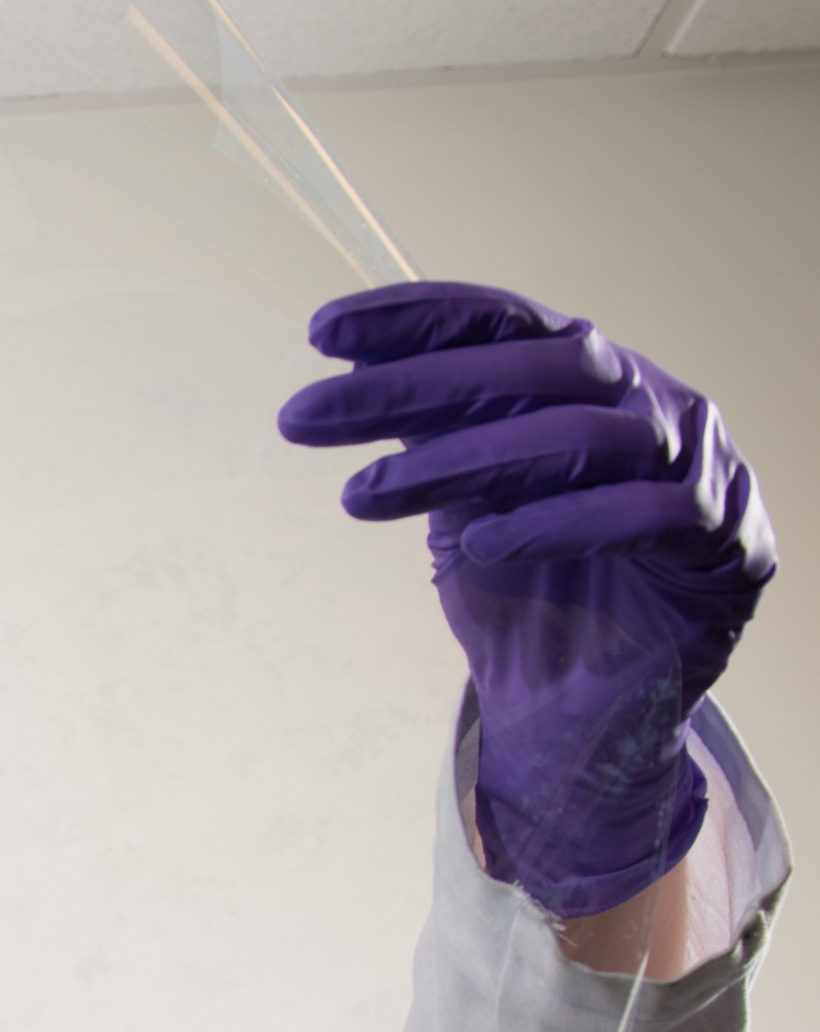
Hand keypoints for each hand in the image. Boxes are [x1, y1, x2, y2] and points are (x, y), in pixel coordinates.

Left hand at [279, 280, 775, 919]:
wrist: (574, 713)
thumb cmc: (520, 595)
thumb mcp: (457, 499)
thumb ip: (428, 428)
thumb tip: (354, 350)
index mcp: (590, 381)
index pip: (508, 324)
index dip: (419, 319)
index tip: (320, 333)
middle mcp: (652, 405)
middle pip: (538, 368)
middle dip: (412, 387)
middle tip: (304, 417)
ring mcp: (700, 468)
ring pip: (586, 437)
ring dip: (463, 462)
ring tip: (364, 495)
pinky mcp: (727, 546)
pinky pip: (649, 515)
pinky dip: (558, 524)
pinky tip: (479, 545)